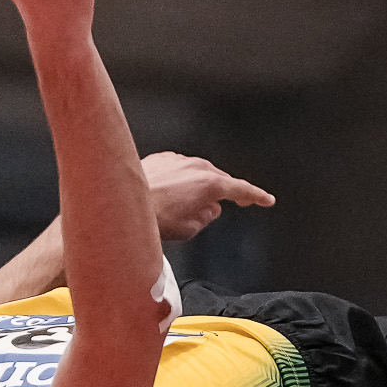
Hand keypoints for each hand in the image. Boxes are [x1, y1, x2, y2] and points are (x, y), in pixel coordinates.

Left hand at [143, 153, 273, 241]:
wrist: (120, 205)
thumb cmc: (152, 218)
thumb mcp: (190, 228)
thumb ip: (207, 216)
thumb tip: (210, 209)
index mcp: (210, 184)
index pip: (242, 189)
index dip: (256, 197)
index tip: (266, 200)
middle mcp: (196, 167)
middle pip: (219, 180)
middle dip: (220, 194)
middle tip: (214, 209)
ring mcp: (178, 159)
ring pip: (198, 173)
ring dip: (196, 187)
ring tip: (180, 207)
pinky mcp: (162, 158)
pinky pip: (178, 169)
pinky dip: (178, 180)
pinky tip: (167, 196)